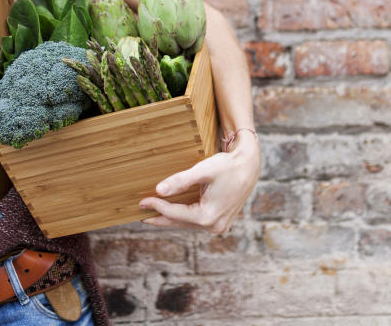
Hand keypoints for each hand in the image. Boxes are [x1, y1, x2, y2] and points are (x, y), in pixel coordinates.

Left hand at [138, 133, 259, 232]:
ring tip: (153, 214)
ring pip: (188, 224)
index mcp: (208, 216)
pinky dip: (184, 217)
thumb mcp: (202, 171)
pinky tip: (173, 213)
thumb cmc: (227, 165)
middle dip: (160, 218)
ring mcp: (219, 226)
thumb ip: (180, 181)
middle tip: (141, 214)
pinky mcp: (222, 221)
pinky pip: (197, 221)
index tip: (141, 202)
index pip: (174, 213)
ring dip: (171, 219)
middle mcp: (214, 226)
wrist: (249, 165)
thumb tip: (159, 190)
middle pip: (180, 223)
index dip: (156, 206)